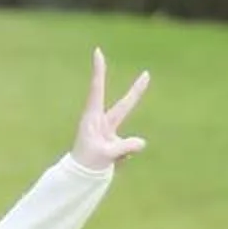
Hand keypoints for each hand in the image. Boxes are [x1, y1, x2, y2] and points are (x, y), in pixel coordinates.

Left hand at [71, 47, 149, 171]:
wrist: (80, 176)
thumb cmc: (87, 163)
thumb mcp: (106, 156)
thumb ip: (124, 148)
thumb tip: (142, 142)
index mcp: (93, 118)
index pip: (97, 90)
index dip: (99, 71)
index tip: (98, 52)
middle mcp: (102, 122)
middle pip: (124, 106)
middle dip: (136, 91)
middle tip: (147, 74)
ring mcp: (109, 132)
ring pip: (128, 138)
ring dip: (124, 151)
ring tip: (106, 160)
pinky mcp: (115, 142)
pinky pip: (127, 149)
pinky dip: (122, 158)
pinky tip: (109, 164)